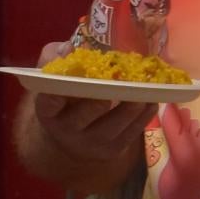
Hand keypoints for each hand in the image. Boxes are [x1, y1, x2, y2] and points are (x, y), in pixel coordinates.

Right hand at [29, 38, 153, 174]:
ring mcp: (91, 144)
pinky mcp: (112, 150)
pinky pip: (131, 133)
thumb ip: (55, 59)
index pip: (48, 103)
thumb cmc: (63, 97)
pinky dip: (143, 115)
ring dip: (132, 104)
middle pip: (87, 113)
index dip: (56, 92)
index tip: (70, 75)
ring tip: (146, 87)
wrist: (69, 137)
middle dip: (104, 95)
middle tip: (120, 78)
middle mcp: (67, 131)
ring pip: (115, 123)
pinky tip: (151, 100)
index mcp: (48, 111)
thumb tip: (70, 47)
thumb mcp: (52, 76)